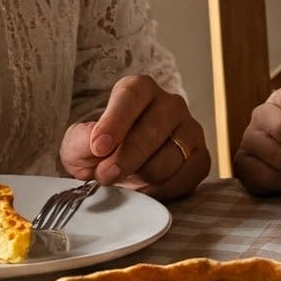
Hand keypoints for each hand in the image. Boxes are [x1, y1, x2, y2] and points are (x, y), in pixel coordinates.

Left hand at [61, 77, 208, 197]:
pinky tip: (145, 188)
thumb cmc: (102, 149)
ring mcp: (190, 130)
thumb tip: (97, 143)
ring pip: (168, 159)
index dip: (115, 121)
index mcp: (140, 90)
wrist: (121, 166)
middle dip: (125, 159)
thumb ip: (82, 139)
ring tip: (125, 179)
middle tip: (104, 176)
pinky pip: (186, 177)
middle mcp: (170, 104)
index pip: (132, 96)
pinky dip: (162, 190)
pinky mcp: (201, 157)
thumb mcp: (80, 142)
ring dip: (141, 177)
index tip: (98, 147)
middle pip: (152, 130)